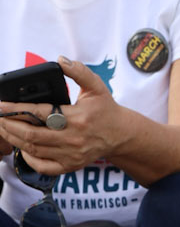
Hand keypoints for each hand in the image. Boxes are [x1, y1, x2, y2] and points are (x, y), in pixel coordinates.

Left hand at [0, 56, 127, 175]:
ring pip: (34, 149)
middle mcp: (73, 139)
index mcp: (77, 118)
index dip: (15, 109)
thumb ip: (79, 71)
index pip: (39, 113)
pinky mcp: (70, 165)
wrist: (121, 135)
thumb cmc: (106, 110)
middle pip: (31, 135)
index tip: (0, 104)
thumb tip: (60, 60)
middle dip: (9, 125)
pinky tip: (21, 147)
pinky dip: (28, 159)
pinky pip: (44, 166)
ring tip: (3, 128)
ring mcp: (71, 155)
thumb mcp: (96, 86)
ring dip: (14, 139)